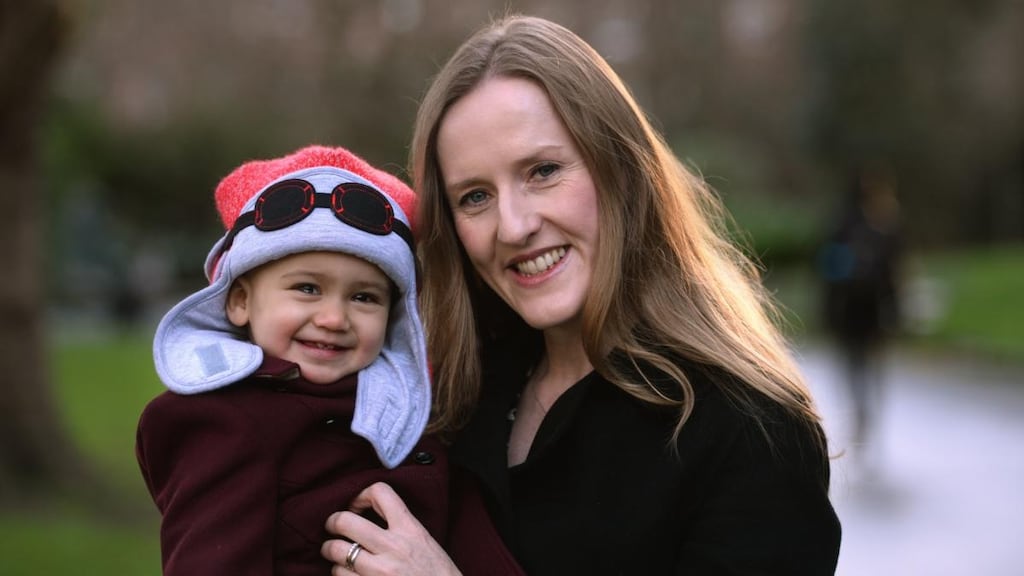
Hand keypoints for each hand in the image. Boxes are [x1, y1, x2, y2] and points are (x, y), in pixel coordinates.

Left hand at [322, 482, 461, 575]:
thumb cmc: (437, 575)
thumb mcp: (425, 542)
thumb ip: (401, 527)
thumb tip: (369, 517)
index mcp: (410, 529)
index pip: (381, 492)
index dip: (360, 494)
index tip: (356, 506)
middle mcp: (394, 547)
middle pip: (346, 521)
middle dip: (332, 523)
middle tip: (332, 528)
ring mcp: (379, 572)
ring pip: (337, 553)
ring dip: (334, 556)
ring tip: (339, 557)